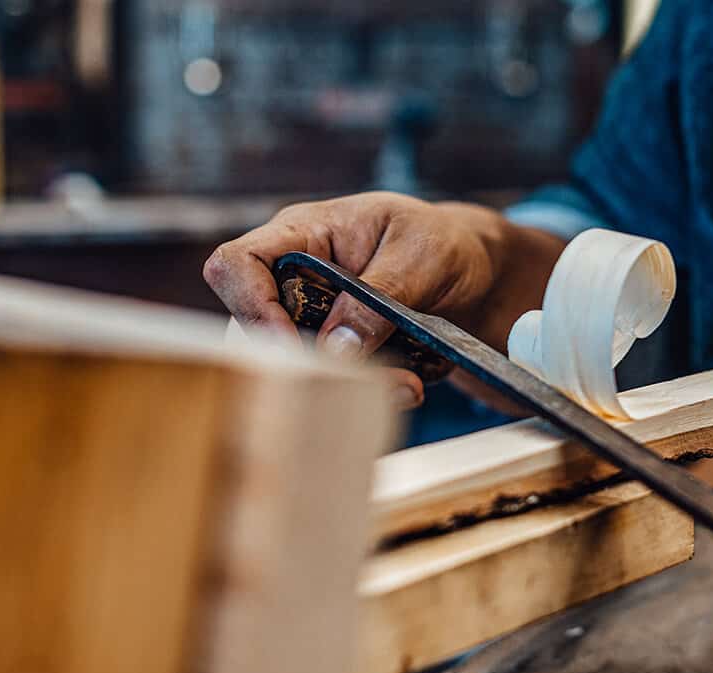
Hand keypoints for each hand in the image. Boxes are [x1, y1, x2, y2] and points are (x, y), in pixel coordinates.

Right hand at [204, 192, 564, 406]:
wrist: (475, 271)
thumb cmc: (443, 242)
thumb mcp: (422, 256)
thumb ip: (379, 296)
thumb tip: (336, 349)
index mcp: (302, 235)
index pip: (237, 266)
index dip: (251, 306)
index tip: (293, 341)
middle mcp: (293, 281)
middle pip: (257, 332)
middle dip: (311, 364)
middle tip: (379, 378)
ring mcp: (310, 320)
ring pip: (294, 369)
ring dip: (346, 387)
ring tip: (410, 386)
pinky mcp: (336, 355)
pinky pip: (329, 385)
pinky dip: (366, 396)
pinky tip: (411, 389)